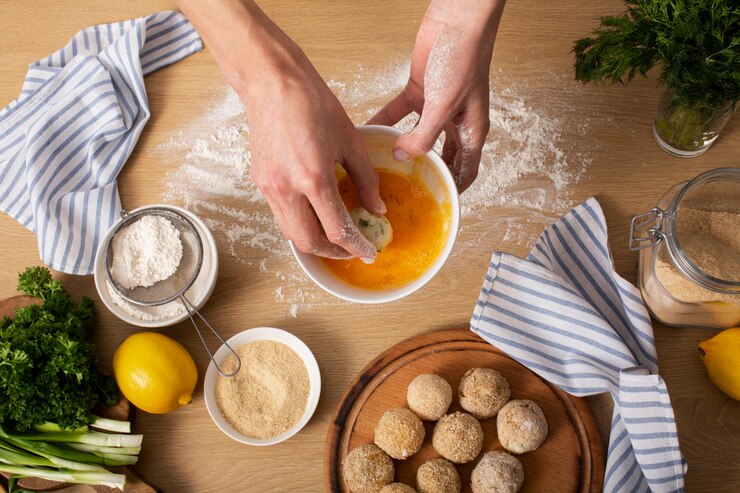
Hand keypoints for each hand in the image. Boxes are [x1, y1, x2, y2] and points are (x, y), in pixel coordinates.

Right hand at [176, 0, 383, 259]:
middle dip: (334, 253)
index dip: (356, 246)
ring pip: (291, 234)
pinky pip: (281, 216)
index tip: (369, 252)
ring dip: (315, 242)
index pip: (337, 229)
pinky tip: (316, 217)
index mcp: (313, 178)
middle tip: (353, 251)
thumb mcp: (350, 141)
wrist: (273, 84)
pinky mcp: (261, 182)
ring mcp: (269, 188)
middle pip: (310, 241)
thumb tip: (377, 207)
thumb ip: (366, 179)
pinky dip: (300, 225)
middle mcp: (287, 189)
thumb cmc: (313, 104)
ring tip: (335, 239)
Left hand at [369, 0, 504, 191]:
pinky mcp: (419, 90)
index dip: (454, 188)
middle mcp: (455, 122)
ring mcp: (436, 106)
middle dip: (423, 172)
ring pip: (416, 136)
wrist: (457, 20)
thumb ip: (425, 135)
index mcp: (472, 130)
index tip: (436, 204)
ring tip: (381, 163)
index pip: (466, 169)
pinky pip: (399, 113)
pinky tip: (370, 131)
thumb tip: (403, 156)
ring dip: (400, 147)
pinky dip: (386, 121)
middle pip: (440, 156)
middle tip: (402, 188)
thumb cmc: (464, 60)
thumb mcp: (444, 106)